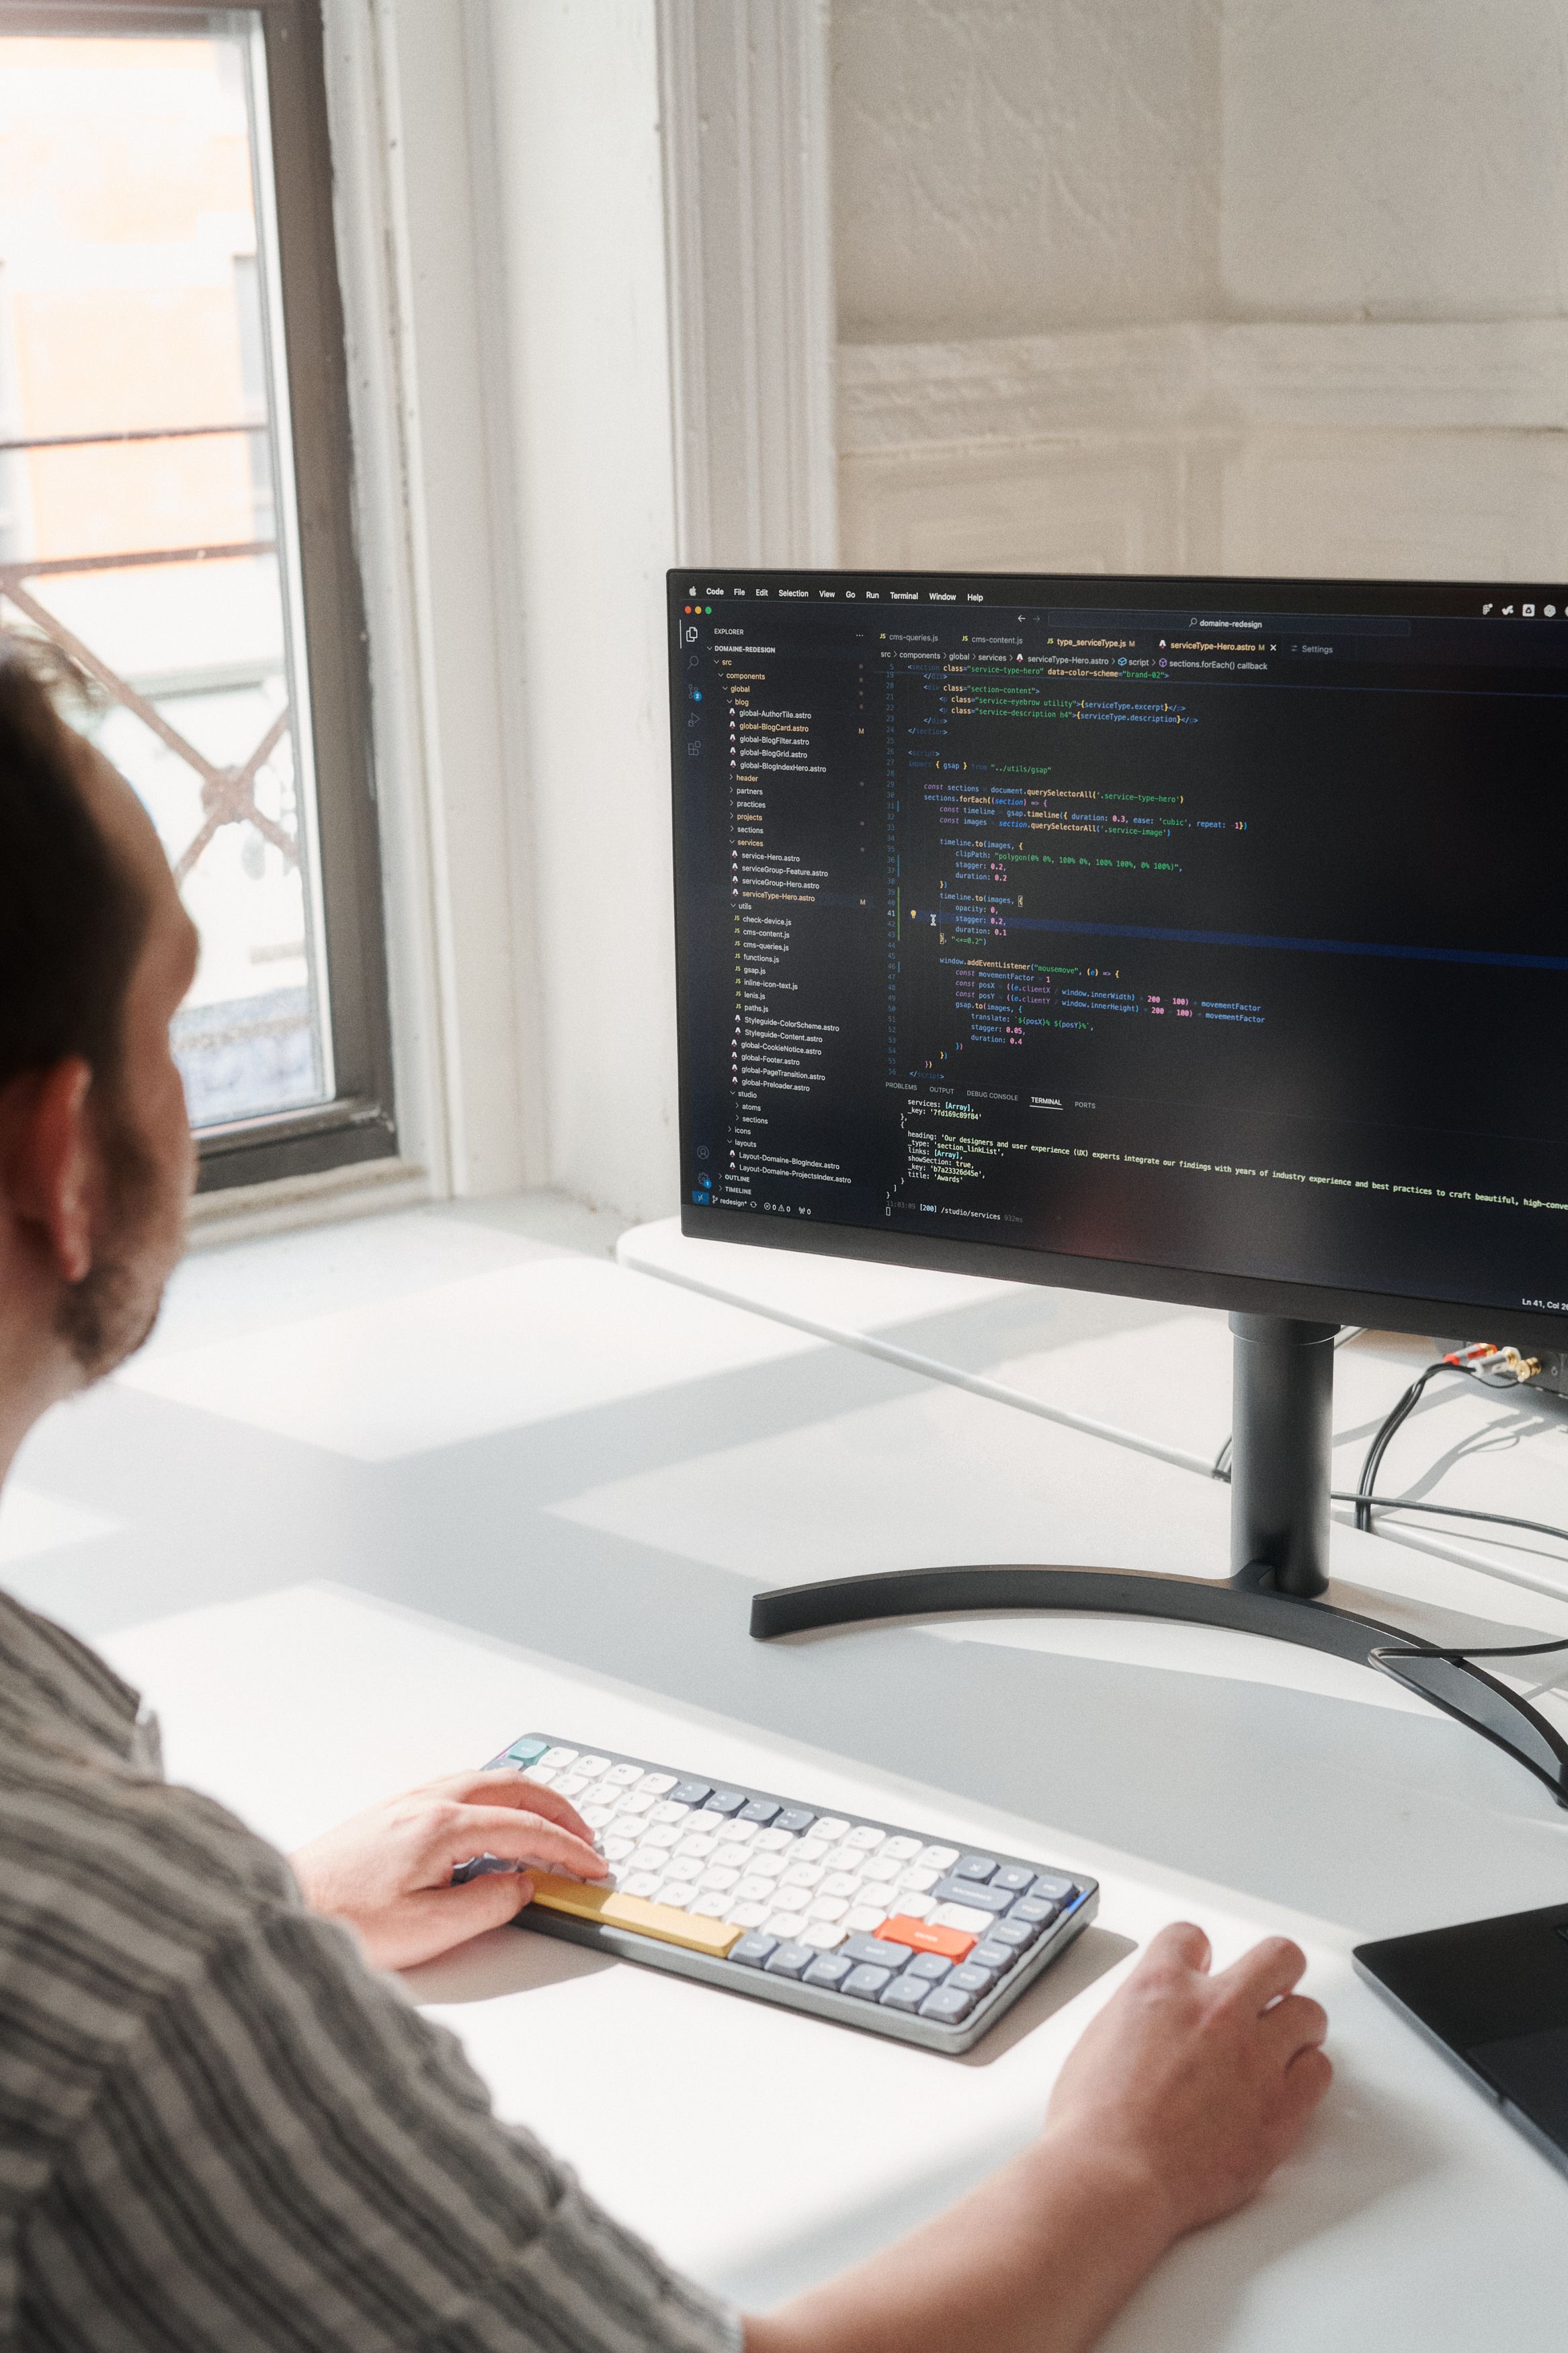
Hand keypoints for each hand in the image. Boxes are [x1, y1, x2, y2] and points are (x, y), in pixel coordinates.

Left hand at [290, 1770, 606, 1970]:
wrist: (279, 1907)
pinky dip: (497, 1796)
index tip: (595, 1866)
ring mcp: (408, 1800)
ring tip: (552, 1824)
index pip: (527, 1830)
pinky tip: (496, 1820)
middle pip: (514, 1787)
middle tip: (588, 1837)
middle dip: (560, 1809)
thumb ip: (486, 1905)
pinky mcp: (392, 1811)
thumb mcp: (427, 1932)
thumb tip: (523, 1884)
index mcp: (443, 1828)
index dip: (569, 1849)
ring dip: (529, 1797)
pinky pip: (462, 1786)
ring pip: (487, 1780)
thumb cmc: (342, 1922)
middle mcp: (427, 1802)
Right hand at [1041, 1921, 1330, 2241]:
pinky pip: (1319, 2071)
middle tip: (1268, 1992)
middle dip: (1275, 1972)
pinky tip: (1287, 2087)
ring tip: (1281, 2046)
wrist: (1113, 2176)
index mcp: (1162, 1986)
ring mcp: (1255, 2056)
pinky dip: (1306, 2075)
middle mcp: (1216, 2009)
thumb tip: (1153, 2019)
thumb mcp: (1099, 2039)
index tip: (1202, 1970)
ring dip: (1296, 2026)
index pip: (1192, 1937)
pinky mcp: (1282, 2106)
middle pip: (1277, 1957)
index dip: (1197, 1955)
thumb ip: (1139, 2015)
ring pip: (1309, 2012)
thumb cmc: (1094, 2122)